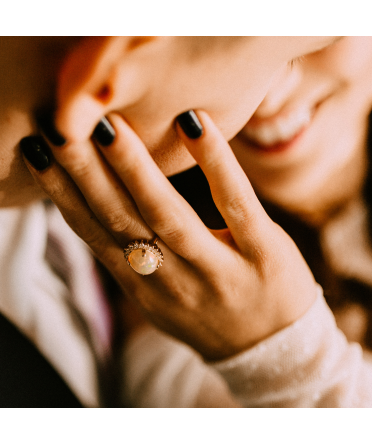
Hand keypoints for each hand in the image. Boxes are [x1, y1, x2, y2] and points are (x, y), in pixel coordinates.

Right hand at [22, 111, 316, 360]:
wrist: (273, 350)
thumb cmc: (210, 311)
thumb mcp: (161, 297)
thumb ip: (131, 260)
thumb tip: (96, 212)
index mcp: (145, 286)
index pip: (95, 235)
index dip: (62, 195)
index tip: (39, 154)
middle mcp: (174, 281)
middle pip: (122, 222)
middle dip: (87, 174)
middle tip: (61, 129)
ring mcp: (220, 270)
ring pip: (168, 217)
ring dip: (136, 171)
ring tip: (111, 128)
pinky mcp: (264, 254)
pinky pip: (236, 205)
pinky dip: (214, 163)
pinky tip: (194, 124)